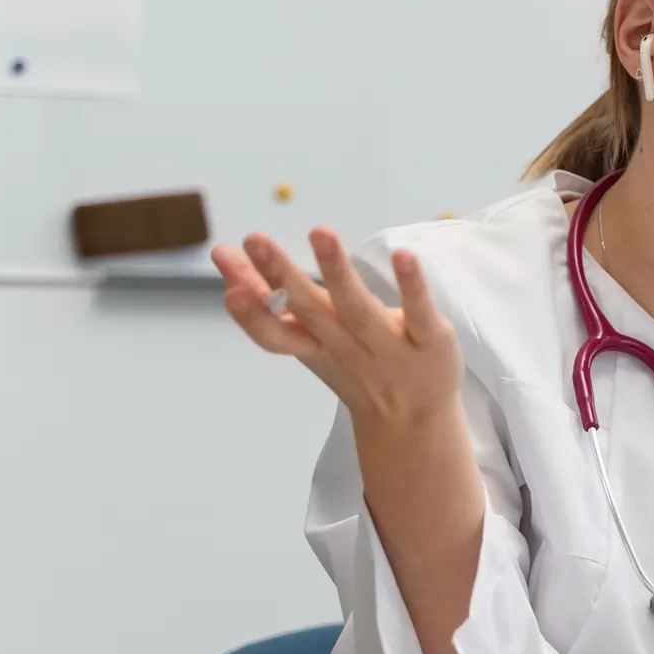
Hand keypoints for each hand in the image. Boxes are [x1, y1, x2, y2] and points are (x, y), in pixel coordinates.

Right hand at [210, 228, 462, 430]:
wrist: (414, 421)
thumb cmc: (354, 366)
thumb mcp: (308, 337)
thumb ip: (267, 299)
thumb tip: (222, 255)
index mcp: (315, 345)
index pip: (275, 332)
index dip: (249, 310)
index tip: (224, 271)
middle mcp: (347, 346)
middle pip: (311, 312)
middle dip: (281, 276)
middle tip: (255, 239)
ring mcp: (390, 346)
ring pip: (359, 309)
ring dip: (337, 272)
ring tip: (320, 232)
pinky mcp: (431, 342)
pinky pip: (420, 313)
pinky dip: (412, 286)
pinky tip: (404, 255)